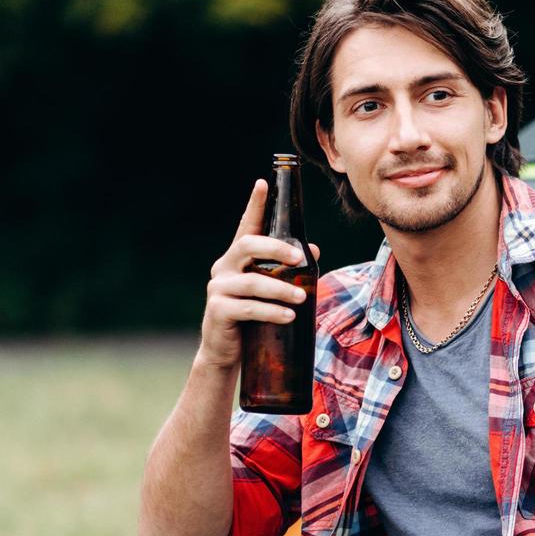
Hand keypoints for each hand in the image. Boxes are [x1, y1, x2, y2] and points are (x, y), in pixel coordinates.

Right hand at [197, 179, 321, 371]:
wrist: (226, 352)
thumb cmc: (251, 317)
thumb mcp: (271, 292)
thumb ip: (289, 271)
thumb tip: (316, 250)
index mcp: (237, 259)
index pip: (246, 226)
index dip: (255, 205)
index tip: (263, 183)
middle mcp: (225, 268)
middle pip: (247, 245)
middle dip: (275, 248)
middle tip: (300, 257)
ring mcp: (219, 289)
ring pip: (251, 282)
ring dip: (280, 288)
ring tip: (302, 298)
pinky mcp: (218, 311)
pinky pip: (248, 308)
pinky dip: (271, 312)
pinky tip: (288, 316)